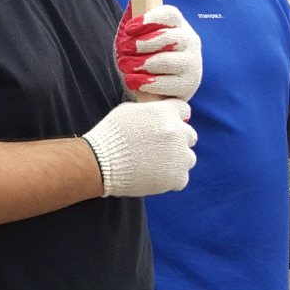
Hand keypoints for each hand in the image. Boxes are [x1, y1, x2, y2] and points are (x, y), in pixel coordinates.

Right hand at [82, 99, 197, 196]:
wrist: (100, 162)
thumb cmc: (110, 135)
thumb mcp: (127, 110)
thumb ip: (149, 110)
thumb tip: (154, 110)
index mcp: (166, 112)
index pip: (183, 110)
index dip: (173, 118)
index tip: (164, 126)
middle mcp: (177, 132)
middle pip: (190, 136)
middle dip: (177, 140)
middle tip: (158, 148)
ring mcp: (179, 156)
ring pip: (188, 158)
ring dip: (176, 160)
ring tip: (154, 164)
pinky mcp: (176, 177)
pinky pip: (181, 178)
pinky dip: (170, 179)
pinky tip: (154, 176)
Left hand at [116, 4, 201, 100]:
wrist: (156, 85)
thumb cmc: (145, 54)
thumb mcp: (137, 35)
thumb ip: (136, 17)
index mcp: (178, 24)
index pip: (170, 14)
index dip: (149, 19)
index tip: (129, 28)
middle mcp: (190, 41)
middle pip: (170, 38)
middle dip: (143, 44)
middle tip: (124, 49)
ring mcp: (193, 63)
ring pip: (167, 61)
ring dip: (142, 63)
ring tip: (125, 65)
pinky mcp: (189, 84)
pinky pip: (168, 83)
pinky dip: (147, 82)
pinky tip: (132, 80)